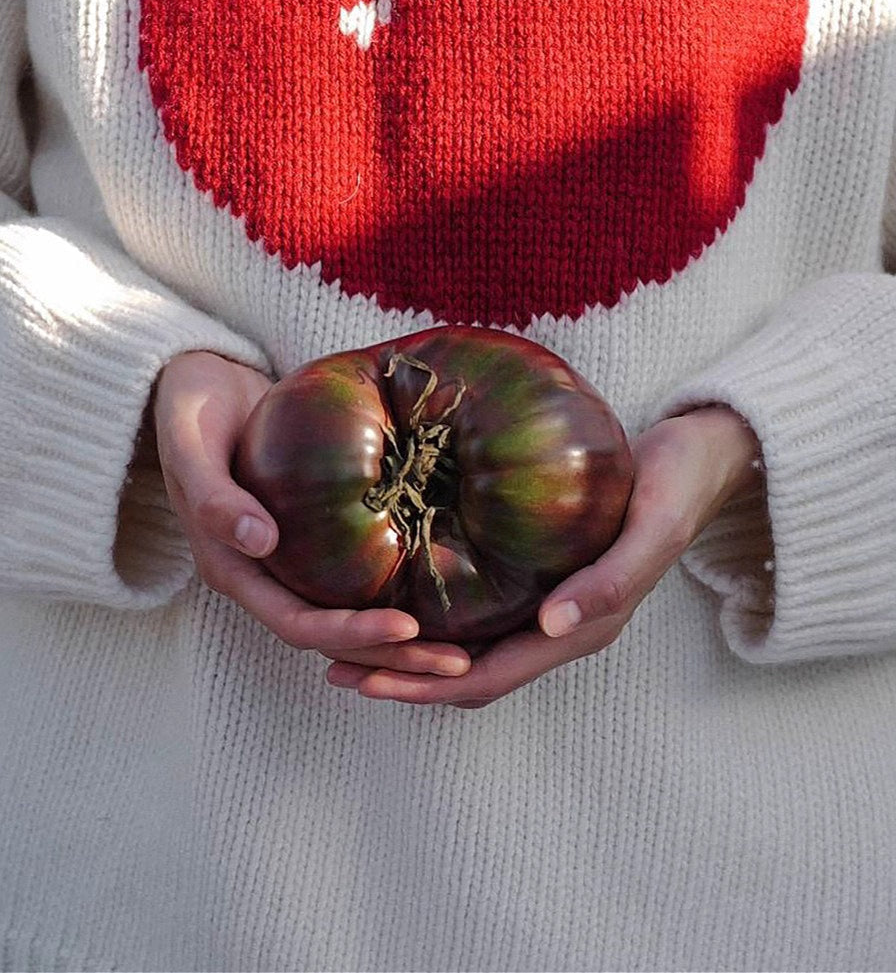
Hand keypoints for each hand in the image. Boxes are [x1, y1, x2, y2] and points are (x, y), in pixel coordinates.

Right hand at [153, 351, 468, 667]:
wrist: (197, 383)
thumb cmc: (189, 411)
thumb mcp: (190, 447)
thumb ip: (213, 497)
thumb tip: (260, 542)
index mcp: (233, 569)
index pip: (298, 624)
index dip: (351, 634)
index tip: (408, 628)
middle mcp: (263, 574)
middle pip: (333, 637)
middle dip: (392, 654)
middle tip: (459, 662)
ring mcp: (289, 558)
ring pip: (349, 614)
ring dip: (401, 639)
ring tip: (463, 646)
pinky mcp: (312, 535)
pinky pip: (357, 575)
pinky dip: (395, 589)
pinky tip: (443, 586)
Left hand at [324, 405, 763, 707]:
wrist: (698, 458)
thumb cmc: (672, 486)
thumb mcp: (650, 528)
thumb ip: (610, 580)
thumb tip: (553, 628)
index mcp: (581, 628)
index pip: (490, 676)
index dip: (425, 686)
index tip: (365, 678)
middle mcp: (559, 625)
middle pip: (469, 672)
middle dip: (402, 678)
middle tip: (332, 664)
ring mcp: (549, 603)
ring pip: (470, 645)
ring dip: (410, 652)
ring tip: (347, 636)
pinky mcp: (541, 574)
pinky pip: (480, 608)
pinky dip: (434, 613)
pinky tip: (395, 586)